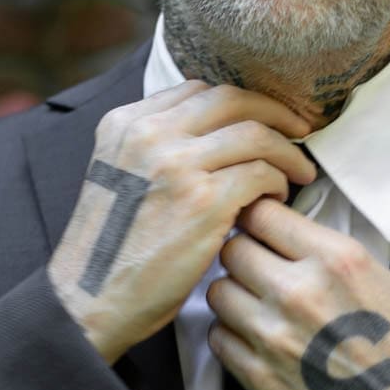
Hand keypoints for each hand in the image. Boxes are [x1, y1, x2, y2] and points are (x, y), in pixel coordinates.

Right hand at [48, 83, 316, 363]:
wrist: (90, 297)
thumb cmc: (110, 248)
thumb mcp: (117, 175)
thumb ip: (153, 148)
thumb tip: (215, 136)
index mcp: (126, 123)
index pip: (197, 91)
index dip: (239, 103)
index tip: (262, 119)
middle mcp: (149, 134)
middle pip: (231, 99)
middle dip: (274, 112)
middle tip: (299, 131)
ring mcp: (177, 164)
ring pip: (255, 134)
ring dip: (286, 151)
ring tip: (299, 172)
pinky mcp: (204, 201)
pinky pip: (261, 173)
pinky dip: (279, 182)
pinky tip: (278, 198)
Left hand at [207, 198, 389, 389]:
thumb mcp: (381, 277)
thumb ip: (325, 252)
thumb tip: (283, 233)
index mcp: (335, 260)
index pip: (262, 215)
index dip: (257, 220)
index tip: (260, 230)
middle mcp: (300, 293)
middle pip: (232, 250)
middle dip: (243, 255)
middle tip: (257, 269)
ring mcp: (275, 337)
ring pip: (219, 292)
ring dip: (234, 294)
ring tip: (257, 306)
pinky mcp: (260, 378)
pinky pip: (218, 337)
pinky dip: (232, 335)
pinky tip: (256, 339)